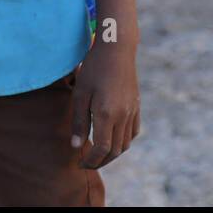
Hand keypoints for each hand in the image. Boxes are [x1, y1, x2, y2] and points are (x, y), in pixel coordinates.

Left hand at [70, 35, 139, 168]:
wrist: (116, 49)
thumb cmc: (94, 69)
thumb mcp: (80, 94)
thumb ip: (79, 122)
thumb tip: (76, 146)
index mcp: (107, 114)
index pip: (102, 149)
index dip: (91, 160)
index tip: (80, 163)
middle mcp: (123, 116)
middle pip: (115, 151)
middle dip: (101, 161)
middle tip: (87, 162)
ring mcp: (132, 111)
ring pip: (126, 144)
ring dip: (112, 154)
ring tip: (98, 153)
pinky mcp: (136, 105)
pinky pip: (133, 131)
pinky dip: (124, 141)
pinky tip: (113, 139)